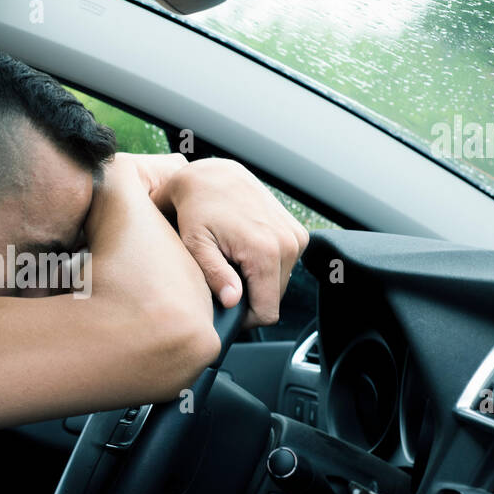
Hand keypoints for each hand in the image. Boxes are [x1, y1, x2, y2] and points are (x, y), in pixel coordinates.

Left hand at [150, 155, 310, 327]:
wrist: (212, 175)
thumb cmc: (197, 207)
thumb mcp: (196, 242)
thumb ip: (215, 275)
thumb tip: (233, 302)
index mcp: (266, 251)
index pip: (267, 312)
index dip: (245, 319)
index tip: (225, 308)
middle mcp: (288, 243)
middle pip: (273, 299)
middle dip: (250, 297)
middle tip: (223, 281)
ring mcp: (296, 236)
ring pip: (279, 283)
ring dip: (257, 280)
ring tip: (231, 262)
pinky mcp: (297, 231)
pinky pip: (284, 265)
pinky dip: (265, 265)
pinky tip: (243, 251)